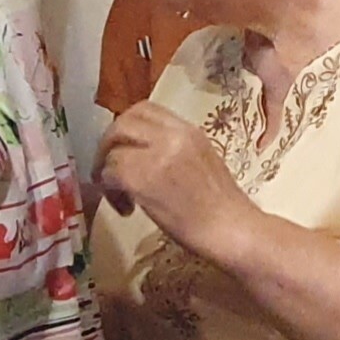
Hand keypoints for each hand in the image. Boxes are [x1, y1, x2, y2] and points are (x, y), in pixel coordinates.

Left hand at [97, 102, 255, 259]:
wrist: (232, 231)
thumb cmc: (222, 209)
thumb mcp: (202, 162)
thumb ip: (174, 151)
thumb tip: (142, 154)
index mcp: (188, 130)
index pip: (146, 109)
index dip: (127, 127)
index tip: (125, 149)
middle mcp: (172, 136)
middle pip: (122, 123)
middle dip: (108, 145)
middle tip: (109, 169)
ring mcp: (156, 155)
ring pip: (112, 150)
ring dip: (107, 173)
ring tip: (120, 196)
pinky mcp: (141, 178)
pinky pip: (109, 174)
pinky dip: (110, 191)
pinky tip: (126, 209)